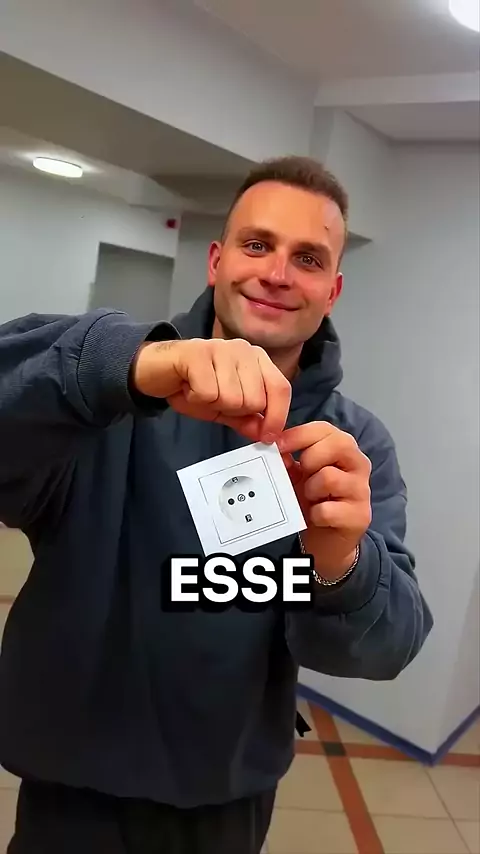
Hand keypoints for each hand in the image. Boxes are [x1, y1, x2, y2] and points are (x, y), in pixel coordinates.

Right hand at [132, 338, 291, 441]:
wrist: (157, 371)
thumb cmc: (195, 386)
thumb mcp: (226, 409)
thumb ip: (248, 419)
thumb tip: (268, 435)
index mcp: (257, 360)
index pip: (281, 388)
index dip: (277, 417)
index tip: (267, 438)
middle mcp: (244, 350)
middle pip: (255, 400)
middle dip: (233, 411)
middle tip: (215, 400)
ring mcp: (221, 348)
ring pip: (232, 399)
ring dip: (213, 404)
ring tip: (200, 392)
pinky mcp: (198, 353)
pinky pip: (208, 393)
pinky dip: (196, 399)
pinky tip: (189, 388)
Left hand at [278, 422, 371, 579]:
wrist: (327, 540)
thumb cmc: (314, 500)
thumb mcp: (299, 475)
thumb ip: (289, 458)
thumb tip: (276, 449)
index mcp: (344, 449)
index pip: (325, 429)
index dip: (298, 435)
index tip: (277, 445)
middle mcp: (359, 465)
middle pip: (338, 444)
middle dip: (310, 459)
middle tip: (303, 475)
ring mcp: (362, 491)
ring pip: (330, 477)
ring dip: (311, 489)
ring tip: (311, 498)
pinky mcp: (359, 516)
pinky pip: (327, 510)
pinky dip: (315, 514)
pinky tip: (316, 516)